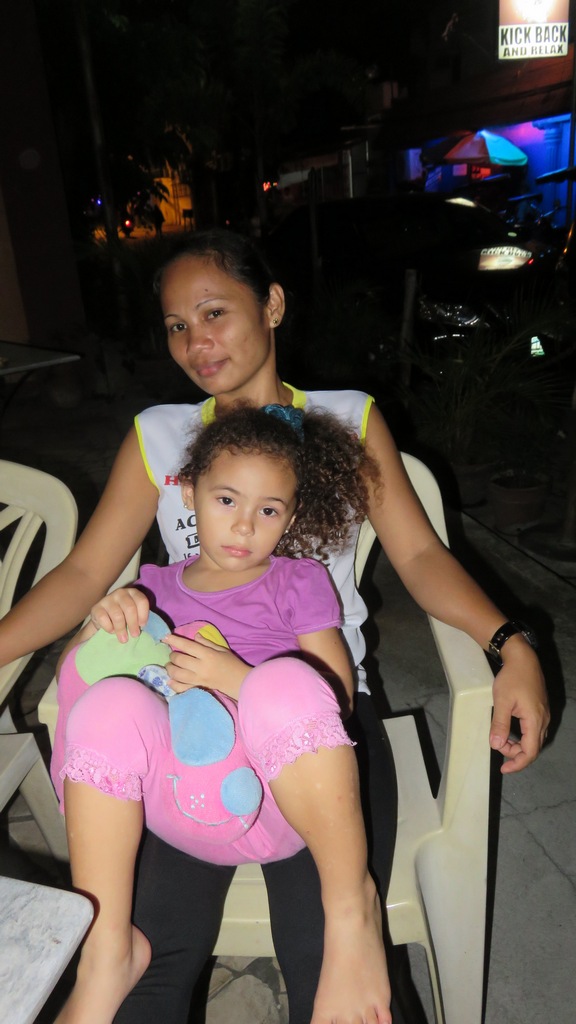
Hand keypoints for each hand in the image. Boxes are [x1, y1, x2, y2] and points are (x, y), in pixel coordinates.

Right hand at [90, 587, 149, 641]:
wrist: (103, 619)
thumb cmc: (124, 618)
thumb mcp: (135, 616)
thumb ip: (143, 620)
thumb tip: (162, 637)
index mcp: (133, 593)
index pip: (142, 601)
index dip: (144, 614)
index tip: (143, 626)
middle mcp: (121, 593)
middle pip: (130, 608)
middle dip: (133, 624)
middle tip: (135, 635)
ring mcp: (108, 599)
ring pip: (117, 615)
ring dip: (121, 629)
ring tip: (124, 639)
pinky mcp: (96, 607)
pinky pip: (104, 619)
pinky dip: (109, 628)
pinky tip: (111, 631)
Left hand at [165, 632, 249, 697]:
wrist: (239, 682)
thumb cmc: (232, 663)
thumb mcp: (221, 649)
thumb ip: (207, 643)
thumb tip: (195, 636)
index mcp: (208, 655)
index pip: (187, 646)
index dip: (174, 640)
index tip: (165, 637)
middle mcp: (201, 667)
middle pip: (180, 660)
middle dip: (172, 656)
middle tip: (172, 655)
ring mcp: (199, 679)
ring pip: (177, 674)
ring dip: (170, 669)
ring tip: (170, 666)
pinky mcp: (198, 688)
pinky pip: (182, 688)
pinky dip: (173, 684)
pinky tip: (170, 680)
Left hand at [489, 639, 549, 773]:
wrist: (523, 658)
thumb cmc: (512, 678)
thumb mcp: (502, 701)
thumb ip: (500, 724)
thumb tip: (496, 745)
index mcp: (535, 720)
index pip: (530, 751)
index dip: (518, 763)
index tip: (504, 768)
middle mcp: (543, 720)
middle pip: (533, 747)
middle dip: (515, 754)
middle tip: (498, 748)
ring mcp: (543, 714)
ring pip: (534, 739)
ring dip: (519, 745)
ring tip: (502, 741)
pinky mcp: (540, 709)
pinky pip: (534, 730)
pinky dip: (522, 737)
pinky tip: (511, 732)